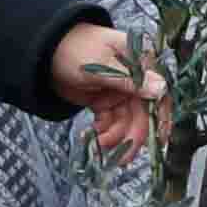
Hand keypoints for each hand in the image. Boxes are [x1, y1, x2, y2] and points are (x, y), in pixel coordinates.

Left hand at [47, 18, 164, 156]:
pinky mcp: (105, 102)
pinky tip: (92, 135)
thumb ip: (131, 81)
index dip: (160, 118)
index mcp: (140, 63)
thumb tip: (162, 89)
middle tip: (123, 157)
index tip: (158, 140)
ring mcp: (119, 91)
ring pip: (125, 121)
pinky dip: (104, 132)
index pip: (158, 94)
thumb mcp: (102, 65)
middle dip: (132, 136)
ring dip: (115, 137)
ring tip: (99, 144)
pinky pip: (111, 122)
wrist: (45, 52)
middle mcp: (134, 79)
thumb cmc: (74, 48)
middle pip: (142, 113)